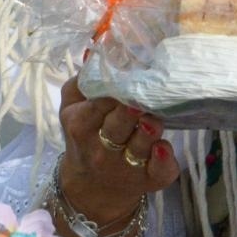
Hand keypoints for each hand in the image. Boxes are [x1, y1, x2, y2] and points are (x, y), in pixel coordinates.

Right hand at [56, 76, 178, 223]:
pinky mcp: (149, 180)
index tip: (130, 74)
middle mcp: (101, 149)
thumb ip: (82, 80)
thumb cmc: (86, 135)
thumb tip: (101, 49)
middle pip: (121, 123)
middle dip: (135, 106)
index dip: (117, 88)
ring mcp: (126, 167)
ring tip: (154, 117)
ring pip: (143, 143)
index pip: (100, 103)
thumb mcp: (72, 107)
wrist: (91, 187)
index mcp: (81, 125)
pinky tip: (163, 147)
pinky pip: (160, 169)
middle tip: (144, 94)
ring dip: (152, 126)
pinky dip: (164, 158)